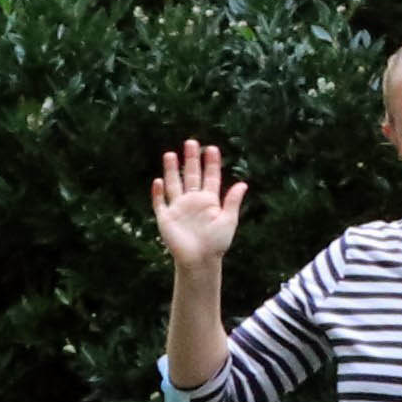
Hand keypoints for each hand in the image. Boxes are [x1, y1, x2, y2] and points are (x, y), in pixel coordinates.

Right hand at [151, 142, 246, 269]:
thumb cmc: (217, 243)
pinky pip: (160, 202)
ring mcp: (179, 208)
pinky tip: (158, 181)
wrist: (200, 260)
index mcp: (210, 200)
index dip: (211, 163)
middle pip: (191, 175)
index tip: (212, 148)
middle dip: (191, 159)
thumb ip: (232, 202)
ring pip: (174, 184)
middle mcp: (193, 201)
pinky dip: (158, 193)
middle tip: (191, 142)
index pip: (210, 177)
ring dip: (172, 170)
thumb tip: (243, 183)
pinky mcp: (166, 218)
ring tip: (171, 154)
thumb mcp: (228, 220)